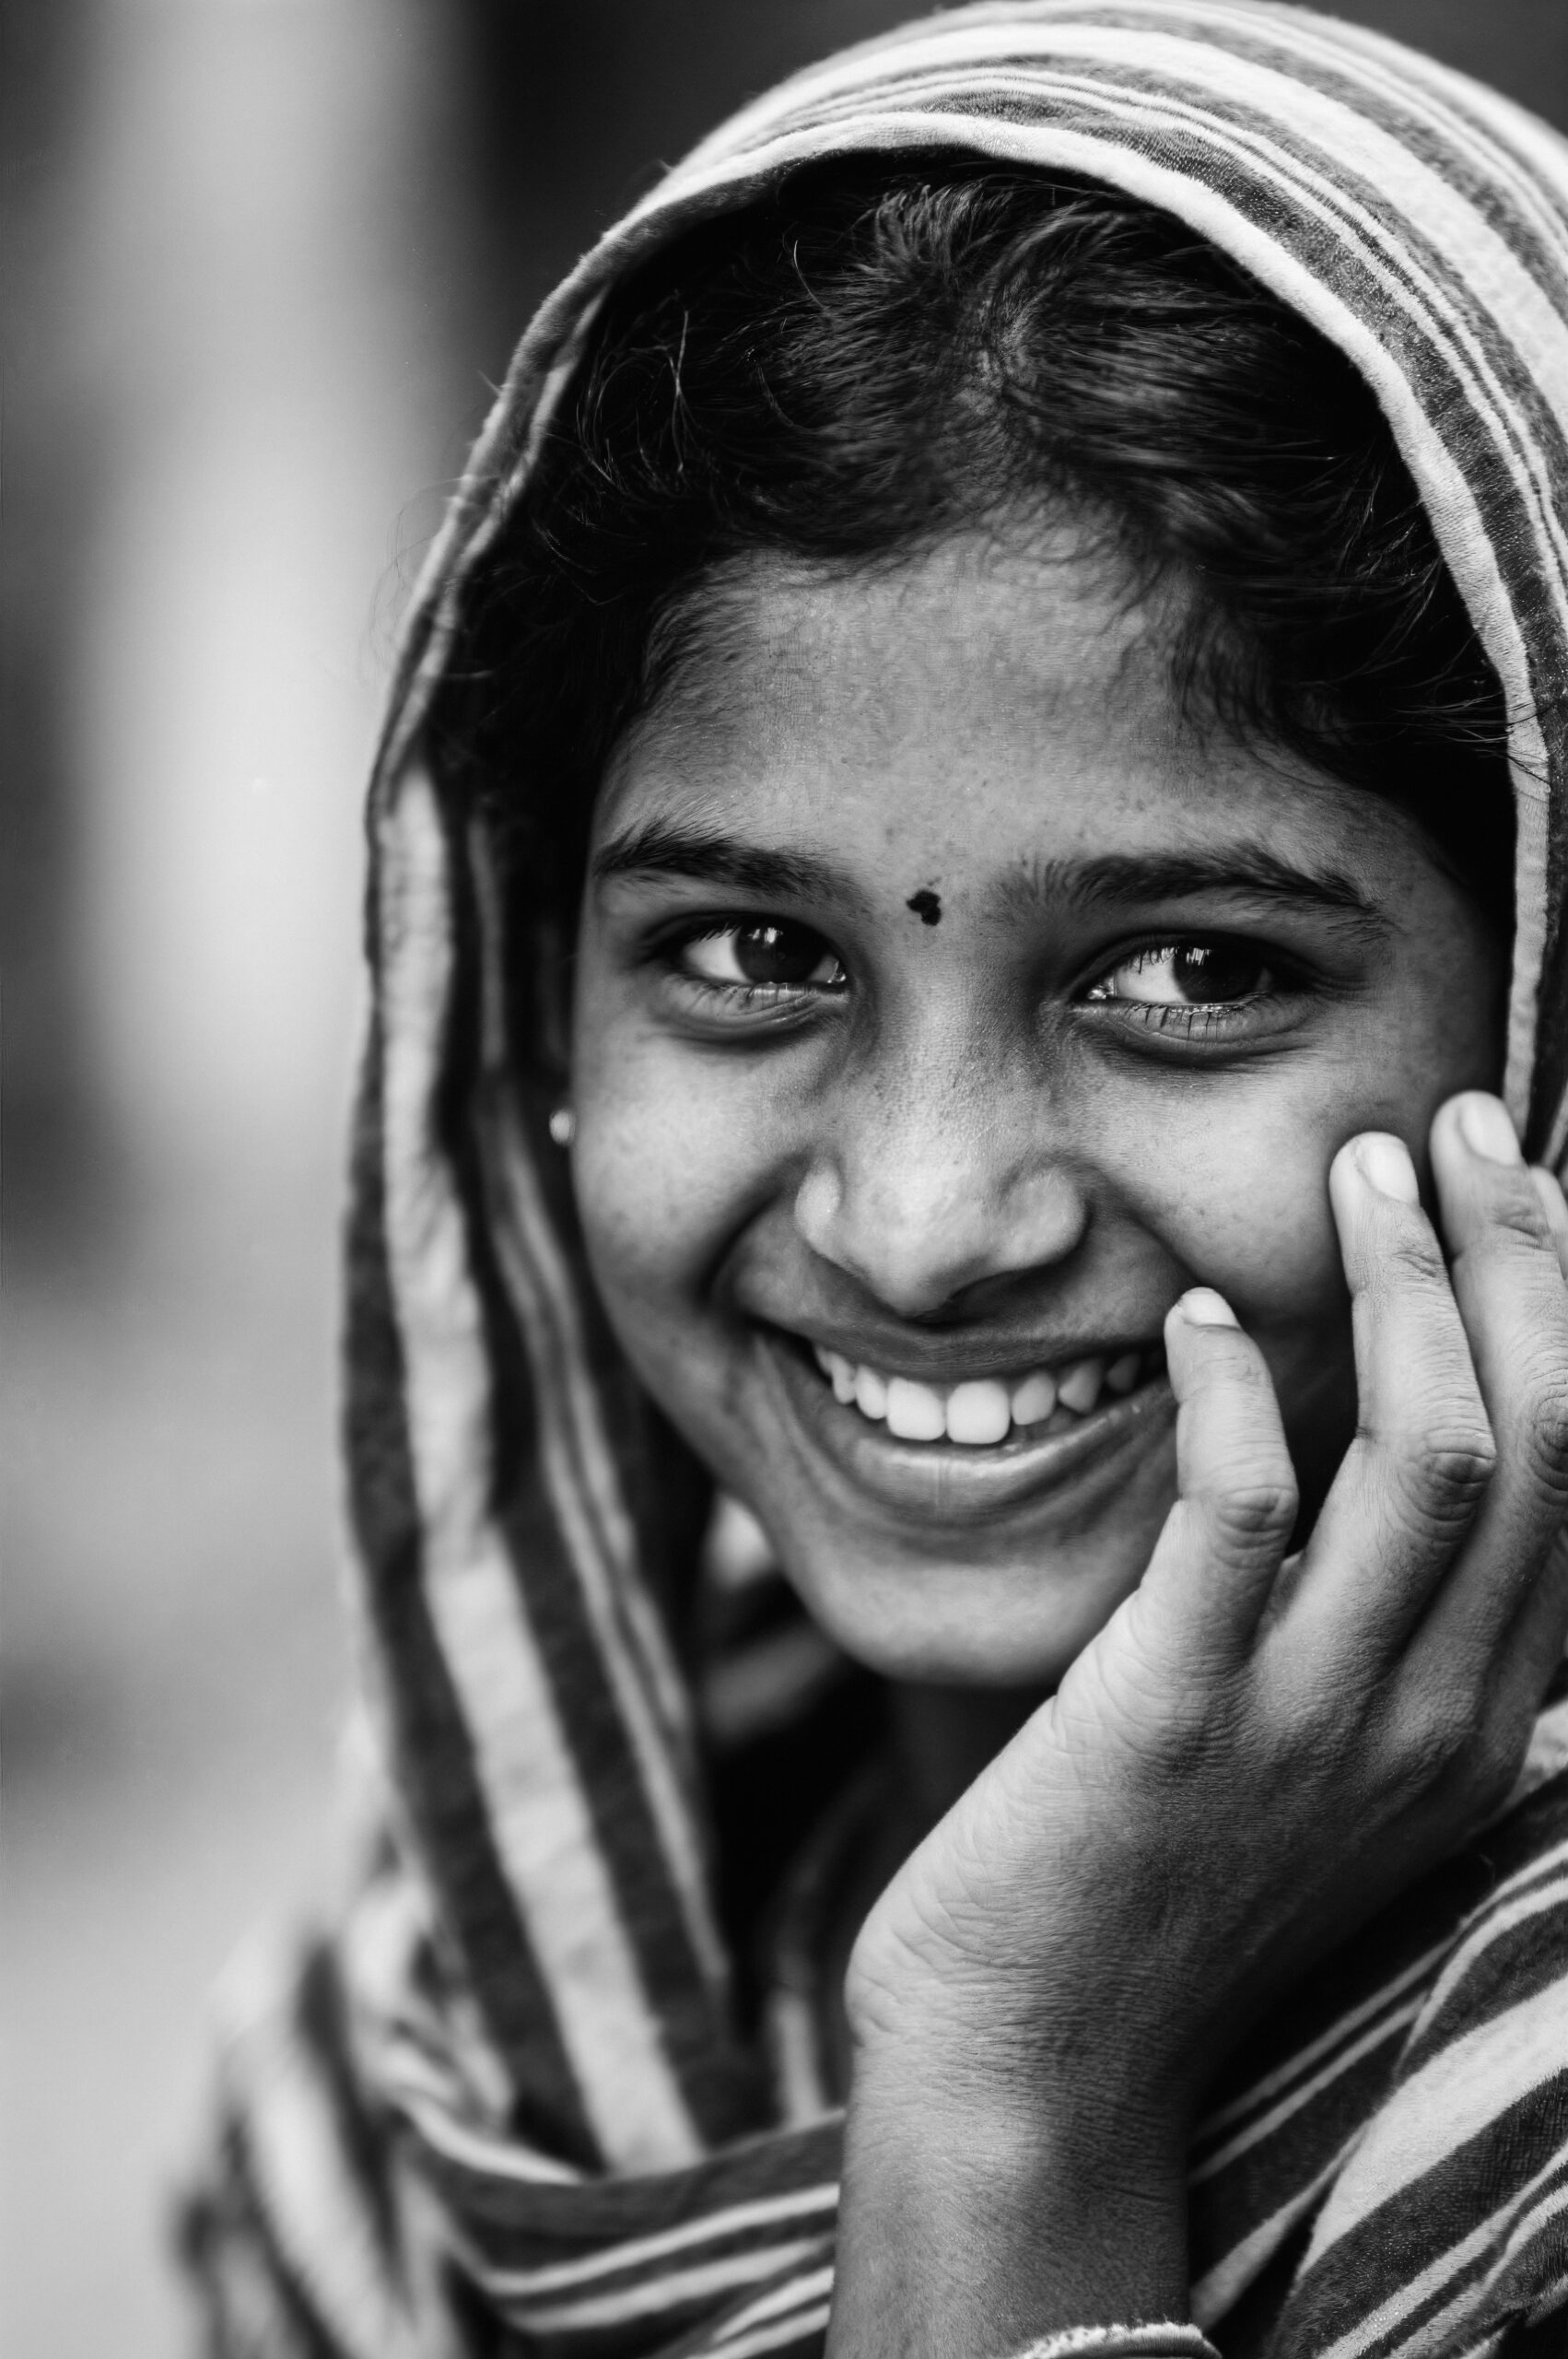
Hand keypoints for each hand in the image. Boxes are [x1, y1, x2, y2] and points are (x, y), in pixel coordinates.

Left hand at [829, 1094, 1567, 2349]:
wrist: (1039, 2064)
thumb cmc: (1165, 1891)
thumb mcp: (1327, 1769)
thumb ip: (1392, 1641)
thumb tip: (1405, 1472)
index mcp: (1479, 1726)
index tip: (1531, 1182)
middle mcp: (1431, 1721)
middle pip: (1540, 1445)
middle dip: (1518, 1260)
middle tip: (1458, 1126)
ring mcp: (1311, 1722)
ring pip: (1432, 1461)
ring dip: (1407, 1290)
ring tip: (1357, 1172)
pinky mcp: (1172, 1718)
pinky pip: (1239, 1516)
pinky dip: (1238, 1392)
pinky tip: (1196, 1317)